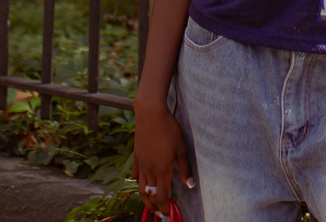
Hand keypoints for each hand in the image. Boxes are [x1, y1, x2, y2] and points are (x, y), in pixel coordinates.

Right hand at [132, 103, 193, 217]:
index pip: (161, 197)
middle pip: (149, 196)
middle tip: (160, 213)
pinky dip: (138, 182)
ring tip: (150, 204)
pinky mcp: (136, 157)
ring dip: (145, 199)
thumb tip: (191, 185)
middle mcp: (149, 170)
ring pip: (140, 188)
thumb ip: (185, 168)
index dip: (164, 207)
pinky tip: (141, 183)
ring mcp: (141, 164)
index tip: (169, 212)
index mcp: (162, 170)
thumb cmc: (169, 129)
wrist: (151, 114)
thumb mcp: (181, 148)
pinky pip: (135, 174)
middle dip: (154, 207)